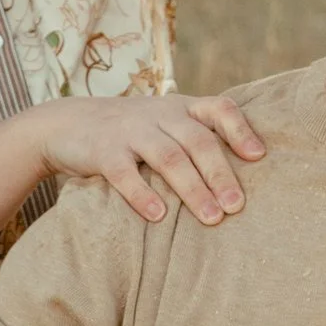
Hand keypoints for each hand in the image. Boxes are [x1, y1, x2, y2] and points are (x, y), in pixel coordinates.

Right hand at [23, 90, 266, 228]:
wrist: (67, 123)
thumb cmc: (131, 132)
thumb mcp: (164, 122)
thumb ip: (197, 137)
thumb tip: (246, 175)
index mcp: (180, 107)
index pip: (218, 109)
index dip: (240, 130)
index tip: (259, 157)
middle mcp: (159, 114)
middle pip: (197, 140)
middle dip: (220, 174)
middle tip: (236, 206)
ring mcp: (130, 130)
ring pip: (168, 157)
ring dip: (192, 189)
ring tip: (212, 218)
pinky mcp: (103, 150)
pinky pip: (125, 173)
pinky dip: (142, 194)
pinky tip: (158, 215)